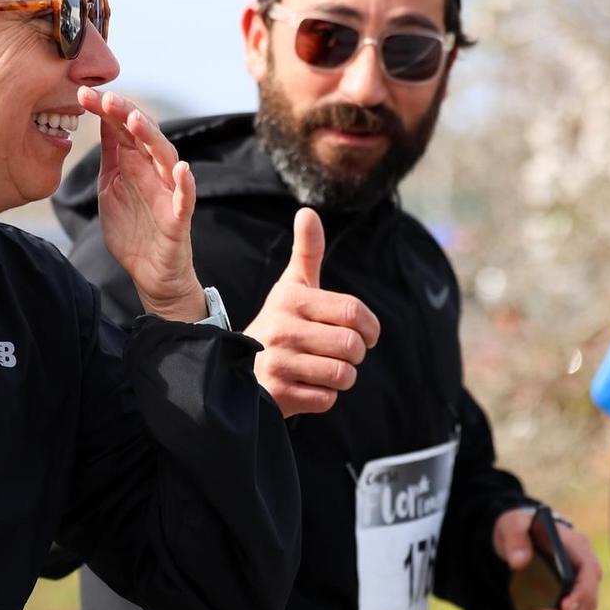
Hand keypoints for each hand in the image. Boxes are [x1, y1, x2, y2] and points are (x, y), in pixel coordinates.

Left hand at [82, 87, 204, 320]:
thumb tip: (102, 120)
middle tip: (106, 97)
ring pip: (165, 158)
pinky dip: (185, 184)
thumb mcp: (112, 186)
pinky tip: (181, 170)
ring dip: (152, 138)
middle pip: (143, 136)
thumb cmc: (133, 229)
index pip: (121, 129)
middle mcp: (153, 172)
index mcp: (134, 163)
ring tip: (136, 120)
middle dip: (125, 115)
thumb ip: (111, 155)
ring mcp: (168, 193)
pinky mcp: (178, 219)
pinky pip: (185, 199)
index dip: (104, 110)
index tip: (81, 93)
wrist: (151, 274)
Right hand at [244, 208, 382, 416]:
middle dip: (356, 354)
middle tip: (340, 353)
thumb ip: (307, 252)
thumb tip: (308, 211)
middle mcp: (281, 328)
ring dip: (343, 377)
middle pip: (353, 346)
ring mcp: (277, 363)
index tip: (367, 334)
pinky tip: (306, 386)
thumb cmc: (280, 324)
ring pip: (343, 375)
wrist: (239, 369)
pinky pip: (328, 399)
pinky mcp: (277, 394)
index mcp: (290, 299)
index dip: (370, 328)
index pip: (354, 313)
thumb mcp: (292, 288)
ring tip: (324, 370)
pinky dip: (325, 396)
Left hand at [494, 507, 602, 609]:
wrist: (522, 541)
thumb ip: (516, 538)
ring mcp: (579, 596)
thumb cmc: (523, 529)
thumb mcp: (513, 525)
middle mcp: (585, 577)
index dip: (581, 594)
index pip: (590, 575)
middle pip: (587, 607)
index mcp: (579, 551)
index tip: (564, 608)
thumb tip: (519, 561)